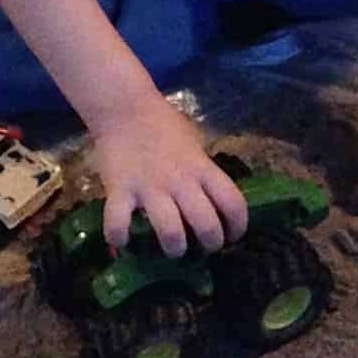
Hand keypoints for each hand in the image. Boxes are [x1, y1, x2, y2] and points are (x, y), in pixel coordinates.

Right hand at [92, 95, 248, 256]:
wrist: (125, 108)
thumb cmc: (164, 126)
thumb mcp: (195, 145)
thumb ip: (204, 172)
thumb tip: (214, 202)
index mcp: (202, 168)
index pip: (233, 203)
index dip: (239, 226)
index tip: (232, 236)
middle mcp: (180, 181)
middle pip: (206, 225)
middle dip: (210, 244)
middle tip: (204, 247)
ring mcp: (149, 187)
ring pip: (170, 232)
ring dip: (175, 248)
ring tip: (173, 249)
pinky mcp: (120, 190)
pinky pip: (118, 223)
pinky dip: (119, 239)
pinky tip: (123, 242)